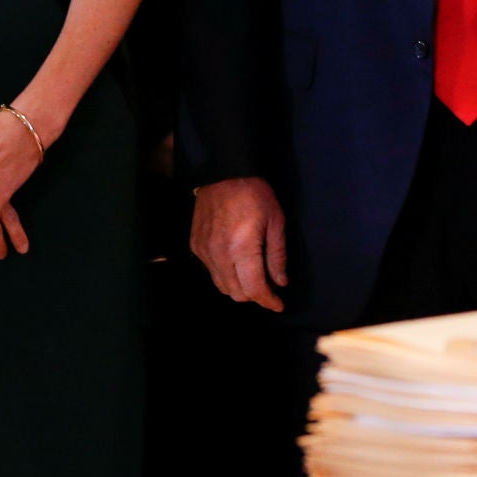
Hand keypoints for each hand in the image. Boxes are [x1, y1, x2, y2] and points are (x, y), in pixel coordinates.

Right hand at [191, 177, 286, 310]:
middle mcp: (219, 255)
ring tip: (253, 277)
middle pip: (236, 293)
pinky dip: (225, 274)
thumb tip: (280, 282)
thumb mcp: (276, 221)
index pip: (254, 289)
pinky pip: (211, 271)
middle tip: (269, 287)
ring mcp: (204, 251)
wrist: (223, 172)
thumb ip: (277, 256)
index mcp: (242, 249)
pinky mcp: (195, 246)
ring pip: (221, 286)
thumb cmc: (254, 194)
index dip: (268, 301)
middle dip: (255, 295)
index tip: (279, 304)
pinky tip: (236, 262)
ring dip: (239, 288)